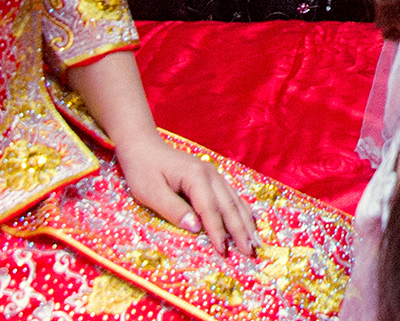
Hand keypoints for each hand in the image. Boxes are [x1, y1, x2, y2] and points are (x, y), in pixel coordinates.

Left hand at [116, 133, 258, 255]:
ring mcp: (214, 175)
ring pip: (235, 201)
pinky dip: (242, 212)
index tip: (224, 252)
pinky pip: (231, 197)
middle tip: (251, 252)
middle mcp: (211, 174)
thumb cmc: (143, 170)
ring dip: (246, 223)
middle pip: (230, 206)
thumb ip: (174, 210)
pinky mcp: (212, 179)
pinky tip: (249, 223)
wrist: (143, 147)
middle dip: (241, 230)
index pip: (210, 209)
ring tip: (256, 242)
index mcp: (196, 177)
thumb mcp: (150, 193)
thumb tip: (195, 228)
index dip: (218, 232)